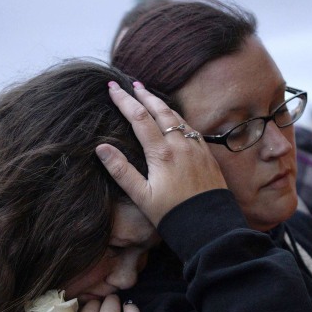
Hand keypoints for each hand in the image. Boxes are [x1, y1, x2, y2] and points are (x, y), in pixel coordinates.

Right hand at [95, 81, 226, 225]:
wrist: (209, 227)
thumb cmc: (172, 215)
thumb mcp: (141, 196)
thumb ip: (121, 171)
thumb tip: (101, 148)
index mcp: (161, 153)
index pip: (138, 117)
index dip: (124, 100)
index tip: (111, 88)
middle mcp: (180, 145)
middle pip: (160, 110)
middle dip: (144, 95)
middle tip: (131, 84)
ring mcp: (196, 148)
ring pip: (177, 117)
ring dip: (161, 103)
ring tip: (150, 96)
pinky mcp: (207, 155)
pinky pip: (191, 128)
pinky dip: (178, 117)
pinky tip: (174, 119)